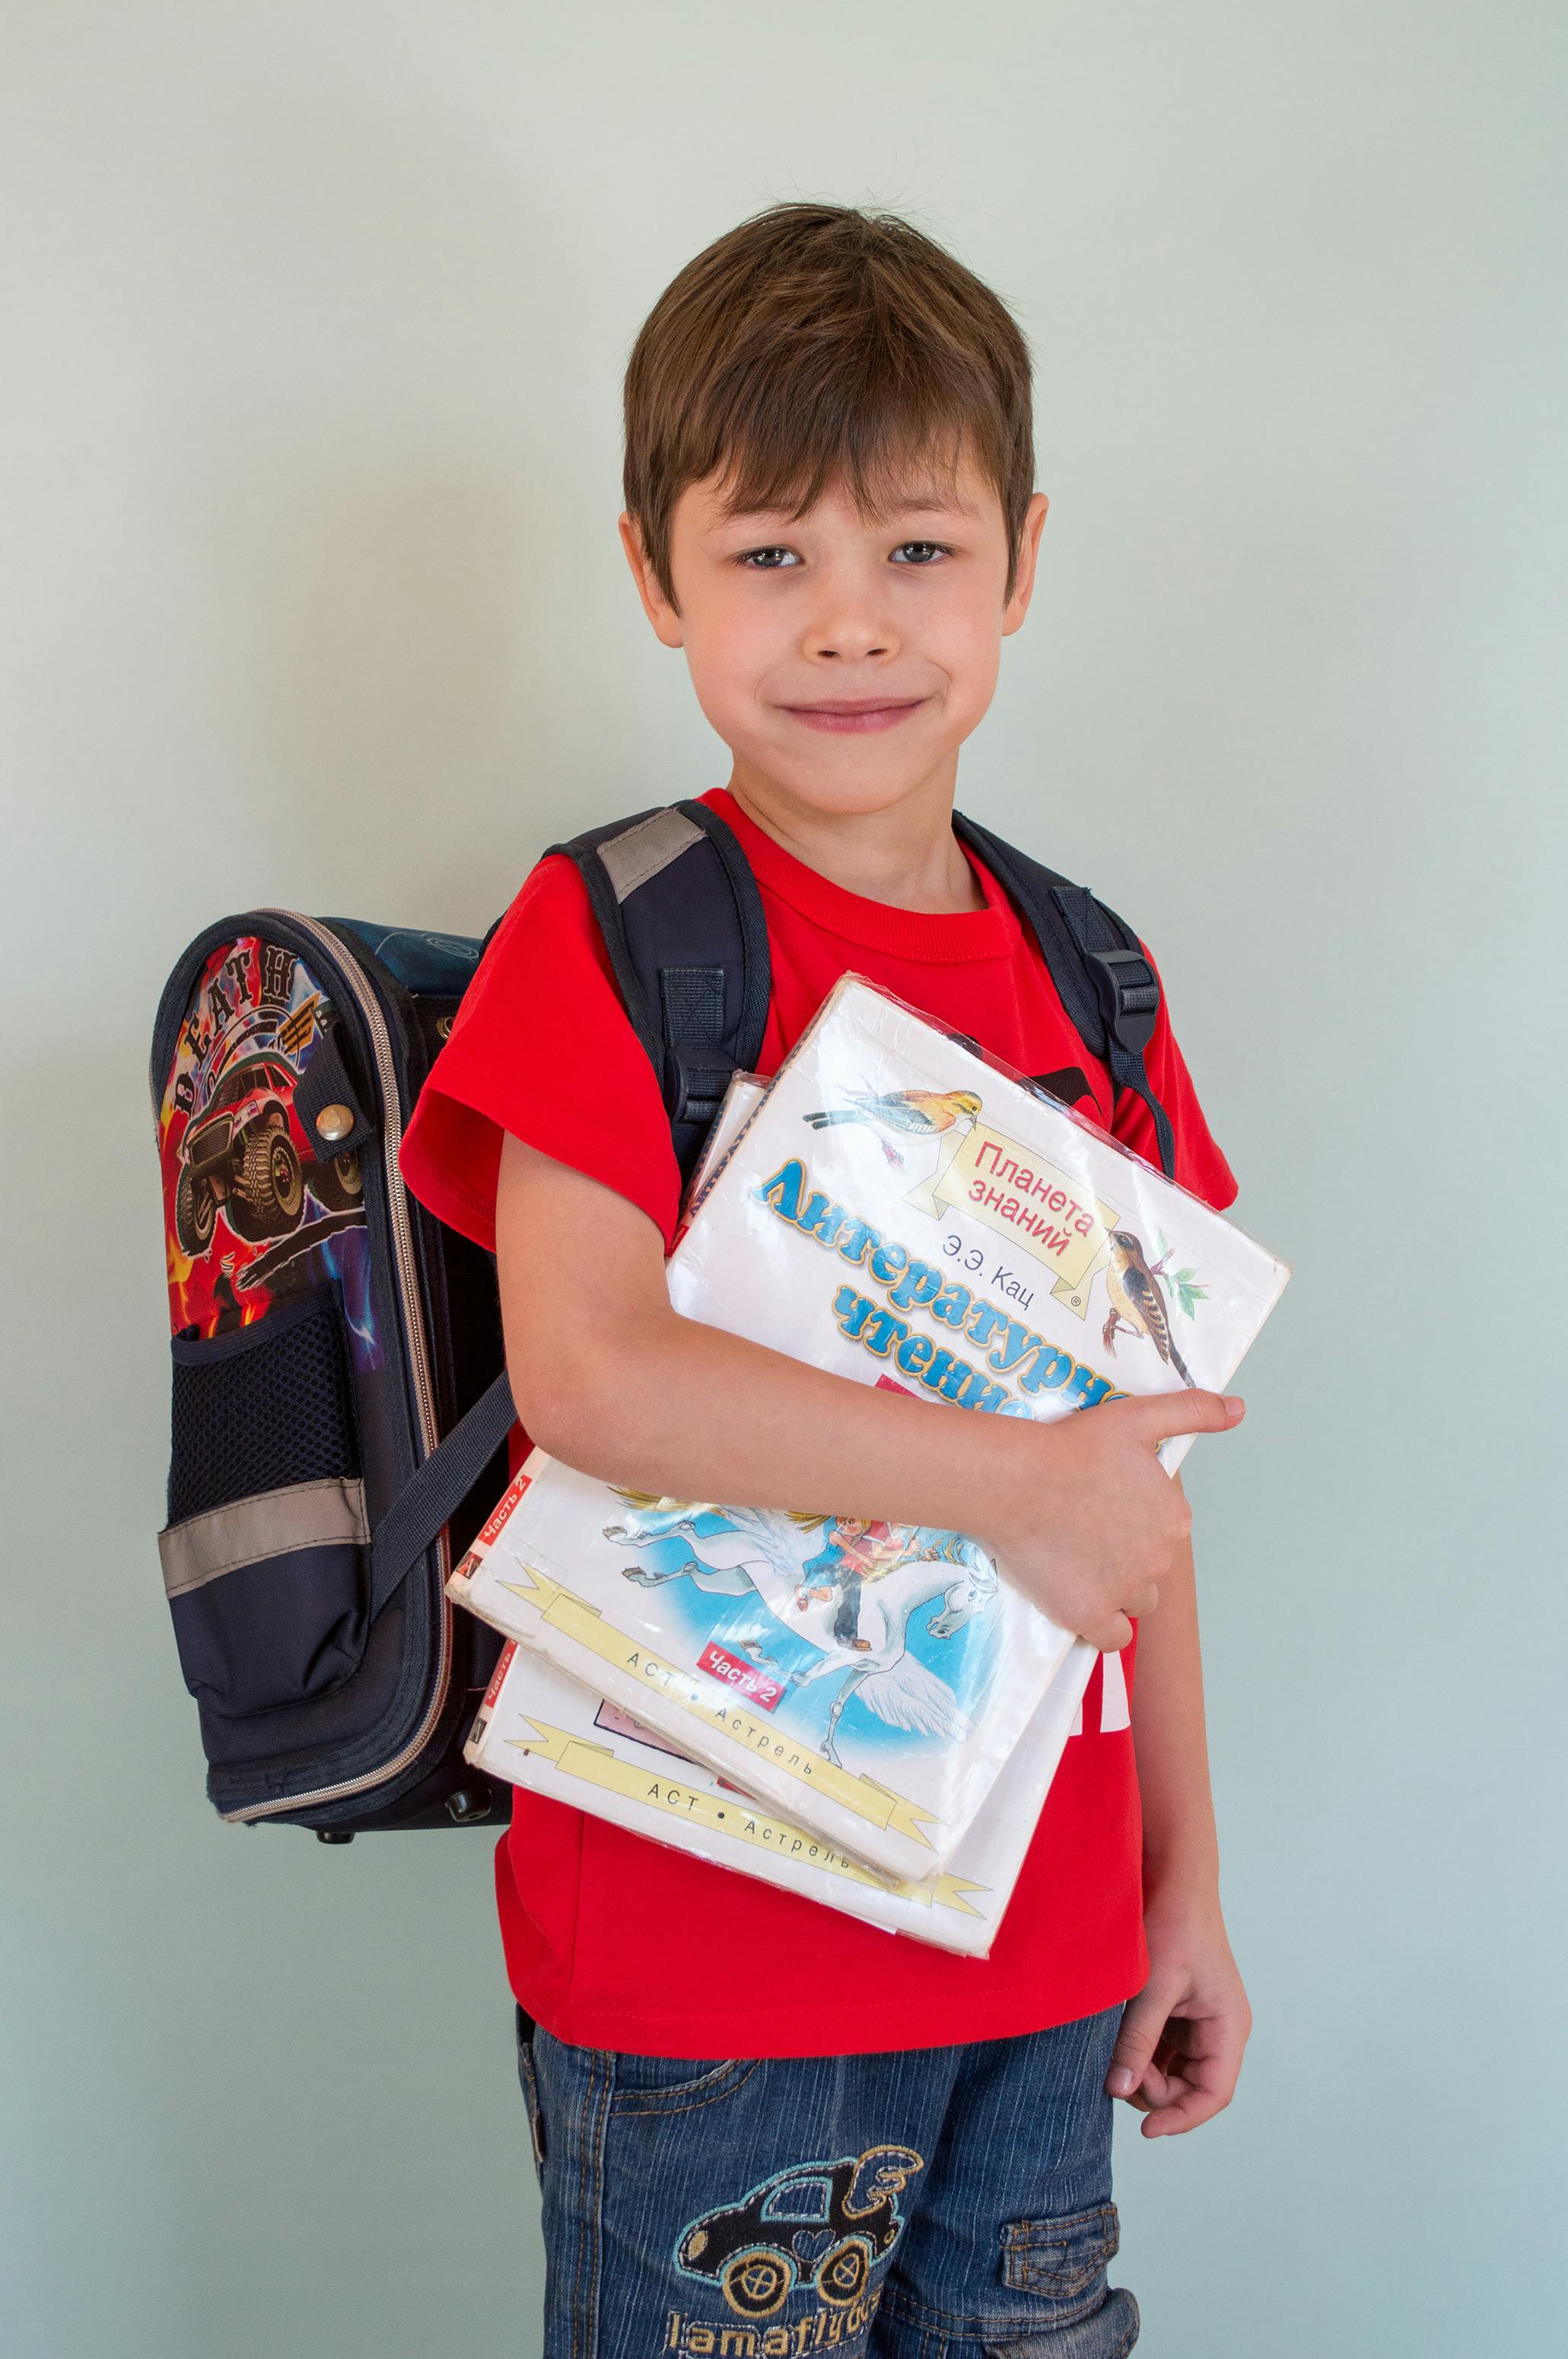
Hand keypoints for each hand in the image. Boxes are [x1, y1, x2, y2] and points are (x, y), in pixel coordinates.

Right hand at [985, 1391, 1244, 1649]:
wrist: (1018, 1480)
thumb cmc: (1073, 1446)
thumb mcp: (1138, 1417)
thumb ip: (1192, 1411)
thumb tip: (1240, 1409)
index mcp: (1174, 1519)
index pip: (1163, 1533)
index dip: (1132, 1522)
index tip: (1100, 1506)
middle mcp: (1159, 1560)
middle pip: (1149, 1569)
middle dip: (1123, 1556)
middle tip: (1081, 1531)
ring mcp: (1125, 1591)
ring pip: (1133, 1603)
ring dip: (1113, 1590)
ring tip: (1075, 1563)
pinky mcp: (1089, 1616)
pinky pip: (1109, 1638)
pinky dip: (1097, 1624)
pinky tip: (1077, 1601)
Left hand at [1106, 1892, 1251, 2136]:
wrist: (1172, 1879)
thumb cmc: (1172, 1926)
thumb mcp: (1152, 1987)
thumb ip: (1137, 2042)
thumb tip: (1119, 2091)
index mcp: (1228, 2027)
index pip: (1213, 2094)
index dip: (1181, 2117)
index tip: (1145, 2130)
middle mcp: (1220, 2030)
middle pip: (1191, 2088)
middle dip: (1155, 2091)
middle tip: (1120, 2070)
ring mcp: (1200, 2022)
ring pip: (1173, 2072)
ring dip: (1146, 2072)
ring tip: (1117, 2048)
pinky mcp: (1180, 2012)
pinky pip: (1163, 2049)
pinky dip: (1141, 2052)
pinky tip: (1119, 2037)